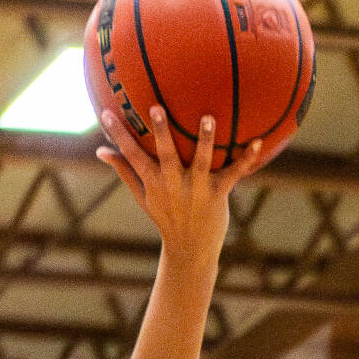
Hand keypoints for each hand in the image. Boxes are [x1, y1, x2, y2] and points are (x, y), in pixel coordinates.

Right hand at [96, 105, 259, 261]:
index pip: (132, 156)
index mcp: (154, 182)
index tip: (106, 113)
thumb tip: (100, 150)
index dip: (119, 136)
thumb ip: (124, 171)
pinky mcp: (218, 195)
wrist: (190, 251)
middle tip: (156, 108)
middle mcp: (174, 184)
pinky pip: (234, 174)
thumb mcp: (142, 197)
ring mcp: (197, 190)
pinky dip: (246, 159)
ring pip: (201, 161)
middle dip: (160, 133)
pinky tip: (257, 142)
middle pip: (166, 155)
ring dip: (205, 140)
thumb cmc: (165, 218)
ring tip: (208, 118)